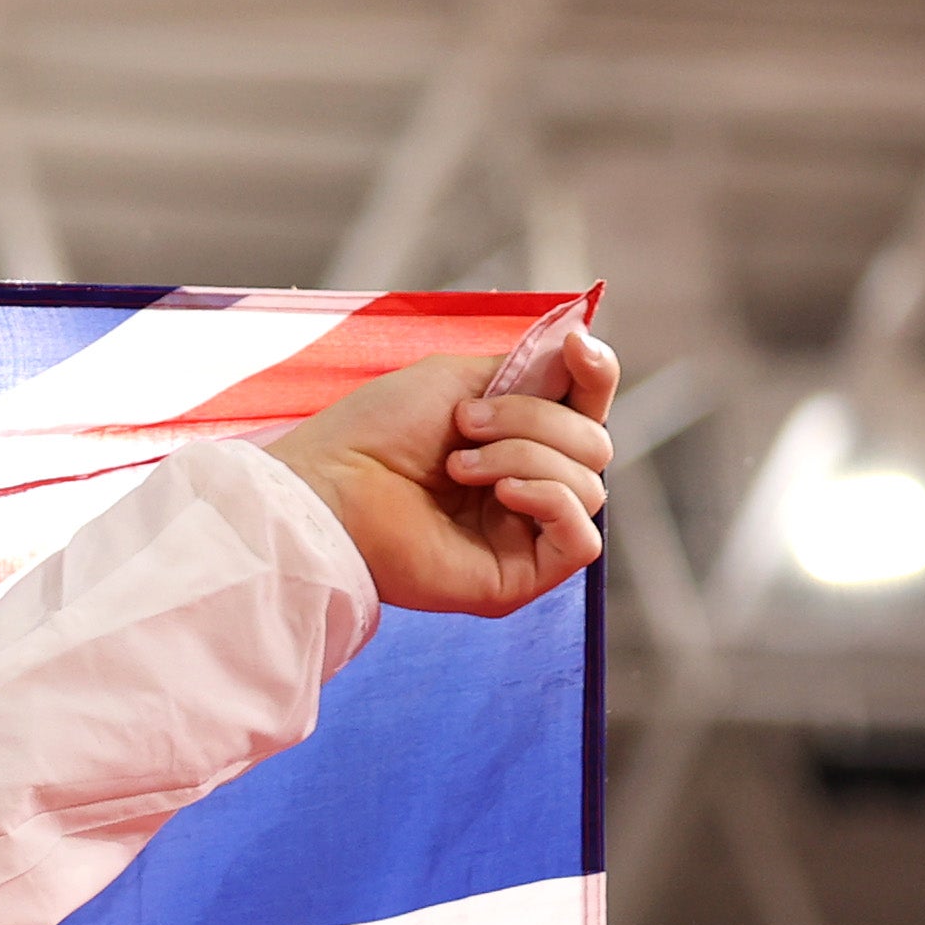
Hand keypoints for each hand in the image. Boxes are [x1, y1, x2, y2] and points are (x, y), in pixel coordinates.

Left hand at [262, 331, 618, 618]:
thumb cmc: (373, 433)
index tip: (578, 348)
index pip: (587, 407)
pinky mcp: (518, 576)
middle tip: (465, 425)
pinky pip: (583, 541)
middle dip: (536, 420)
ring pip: (588, 485)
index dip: (596, 374)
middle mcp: (525, 486)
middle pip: (593, 444)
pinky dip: (551, 501)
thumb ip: (530, 369)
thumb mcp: (458, 378)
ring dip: (527, 457)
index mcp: (515, 439)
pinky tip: (502, 491)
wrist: (328, 488)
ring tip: (459, 465)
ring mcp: (522, 533)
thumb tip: (583, 350)